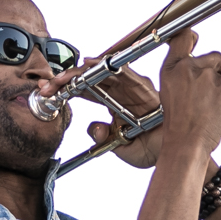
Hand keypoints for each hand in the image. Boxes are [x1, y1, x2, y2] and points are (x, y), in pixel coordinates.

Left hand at [38, 56, 164, 168]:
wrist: (174, 154)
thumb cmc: (152, 149)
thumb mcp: (120, 148)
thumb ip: (104, 138)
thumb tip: (91, 128)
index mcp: (113, 103)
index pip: (84, 90)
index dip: (65, 89)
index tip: (46, 93)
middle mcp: (121, 92)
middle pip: (89, 78)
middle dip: (66, 79)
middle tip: (48, 85)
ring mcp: (132, 87)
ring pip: (102, 72)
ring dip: (80, 72)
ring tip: (63, 76)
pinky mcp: (144, 87)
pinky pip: (125, 73)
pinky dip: (108, 67)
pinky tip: (91, 64)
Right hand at [157, 30, 220, 156]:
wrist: (185, 144)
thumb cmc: (180, 122)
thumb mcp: (169, 91)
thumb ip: (182, 72)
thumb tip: (201, 59)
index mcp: (171, 68)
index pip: (182, 39)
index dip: (190, 38)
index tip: (195, 37)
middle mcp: (188, 67)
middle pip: (212, 57)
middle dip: (214, 73)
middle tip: (204, 98)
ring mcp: (209, 77)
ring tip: (213, 103)